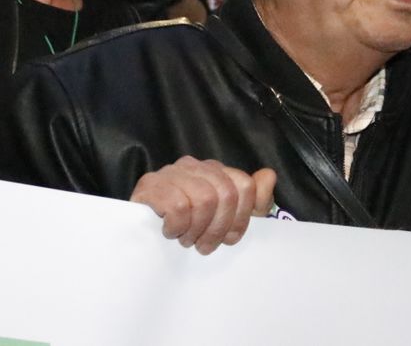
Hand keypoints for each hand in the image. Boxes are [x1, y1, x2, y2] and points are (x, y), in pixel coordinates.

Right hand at [130, 156, 276, 254]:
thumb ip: (255, 200)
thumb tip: (268, 176)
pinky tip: (170, 232)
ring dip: (196, 230)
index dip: (240, 219)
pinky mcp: (150, 185)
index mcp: (215, 171)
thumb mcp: (228, 219)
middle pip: (225, 194)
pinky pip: (177, 205)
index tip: (228, 239)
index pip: (244, 186)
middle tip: (204, 245)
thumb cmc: (189, 228)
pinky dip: (178, 226)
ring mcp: (171, 172)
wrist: (143, 238)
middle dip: (217, 229)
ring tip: (186, 239)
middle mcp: (194, 166)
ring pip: (204, 199)